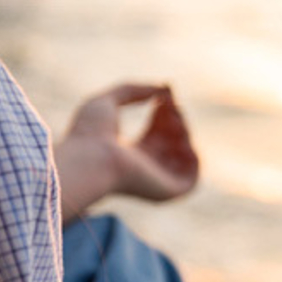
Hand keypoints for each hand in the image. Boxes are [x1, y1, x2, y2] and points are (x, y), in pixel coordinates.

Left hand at [54, 84, 199, 221]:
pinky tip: (181, 139)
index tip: (167, 90)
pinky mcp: (167, 191)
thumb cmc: (89, 134)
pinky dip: (192, 156)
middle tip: (171, 103)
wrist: (89, 160)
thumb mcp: (106, 101)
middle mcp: (146, 167)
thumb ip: (132, 90)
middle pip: (172, 140)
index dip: (164, 109)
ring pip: (184, 154)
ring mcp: (157, 180)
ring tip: (173, 118)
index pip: (157, 130)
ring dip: (184, 131)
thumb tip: (161, 89)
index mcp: (130, 152)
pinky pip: (192, 179)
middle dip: (175, 117)